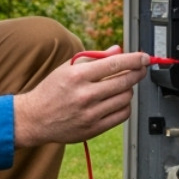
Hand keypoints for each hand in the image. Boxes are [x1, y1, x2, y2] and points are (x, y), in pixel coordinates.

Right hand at [13, 46, 148, 147]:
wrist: (34, 119)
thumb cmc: (51, 91)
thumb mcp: (67, 68)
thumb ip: (94, 58)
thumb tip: (118, 50)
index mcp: (77, 76)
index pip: (114, 64)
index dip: (134, 59)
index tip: (144, 57)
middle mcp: (85, 95)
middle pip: (124, 81)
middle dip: (138, 72)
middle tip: (140, 69)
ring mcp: (90, 113)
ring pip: (125, 98)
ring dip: (129, 89)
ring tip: (122, 85)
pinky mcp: (94, 128)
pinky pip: (122, 115)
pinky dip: (125, 105)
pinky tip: (118, 100)